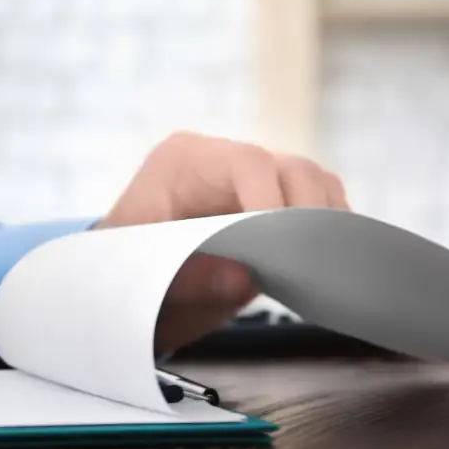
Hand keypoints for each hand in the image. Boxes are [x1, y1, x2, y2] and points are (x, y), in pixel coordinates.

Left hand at [96, 131, 347, 353]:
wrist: (121, 287)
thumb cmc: (123, 275)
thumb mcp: (142, 280)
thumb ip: (188, 281)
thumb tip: (244, 277)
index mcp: (183, 161)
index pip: (247, 163)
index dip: (272, 203)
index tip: (284, 252)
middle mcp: (223, 161)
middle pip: (293, 169)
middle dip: (309, 219)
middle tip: (309, 270)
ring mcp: (252, 181)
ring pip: (315, 184)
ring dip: (324, 228)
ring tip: (317, 272)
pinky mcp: (272, 204)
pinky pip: (318, 205)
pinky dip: (326, 234)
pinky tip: (319, 268)